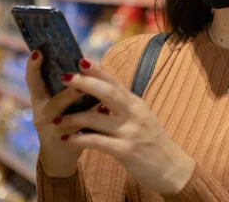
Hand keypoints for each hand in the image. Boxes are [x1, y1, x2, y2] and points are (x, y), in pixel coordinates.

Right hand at [25, 50, 86, 177]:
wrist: (61, 157)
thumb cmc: (66, 122)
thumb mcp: (62, 104)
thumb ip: (70, 86)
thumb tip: (86, 60)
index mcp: (41, 99)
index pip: (33, 80)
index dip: (33, 67)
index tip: (38, 51)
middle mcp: (41, 112)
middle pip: (47, 96)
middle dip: (61, 84)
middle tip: (74, 74)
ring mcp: (48, 127)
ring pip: (59, 110)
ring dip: (73, 98)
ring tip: (88, 88)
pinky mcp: (60, 140)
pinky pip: (75, 126)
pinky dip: (90, 116)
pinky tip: (103, 109)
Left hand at [53, 61, 195, 194]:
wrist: (172, 168)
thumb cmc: (154, 142)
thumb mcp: (142, 118)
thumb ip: (124, 106)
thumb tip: (103, 94)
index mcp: (136, 104)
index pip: (115, 82)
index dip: (98, 71)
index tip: (81, 60)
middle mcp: (134, 114)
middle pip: (107, 93)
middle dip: (84, 84)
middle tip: (64, 77)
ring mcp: (130, 132)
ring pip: (96, 118)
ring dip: (73, 118)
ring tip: (56, 118)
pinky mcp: (126, 151)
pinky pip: (97, 142)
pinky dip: (79, 139)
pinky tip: (66, 139)